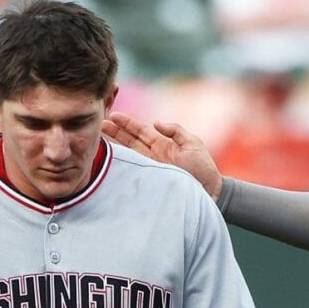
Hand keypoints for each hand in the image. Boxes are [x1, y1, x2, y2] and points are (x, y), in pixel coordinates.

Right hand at [101, 111, 222, 199]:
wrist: (210, 192)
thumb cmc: (204, 168)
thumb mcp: (193, 144)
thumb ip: (176, 131)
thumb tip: (155, 123)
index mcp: (162, 144)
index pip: (140, 131)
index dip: (127, 123)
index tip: (112, 115)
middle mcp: (153, 155)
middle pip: (129, 141)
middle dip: (114, 132)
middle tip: (98, 124)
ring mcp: (150, 168)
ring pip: (128, 154)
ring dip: (114, 146)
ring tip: (98, 138)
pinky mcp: (151, 181)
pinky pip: (133, 171)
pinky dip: (122, 165)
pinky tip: (109, 160)